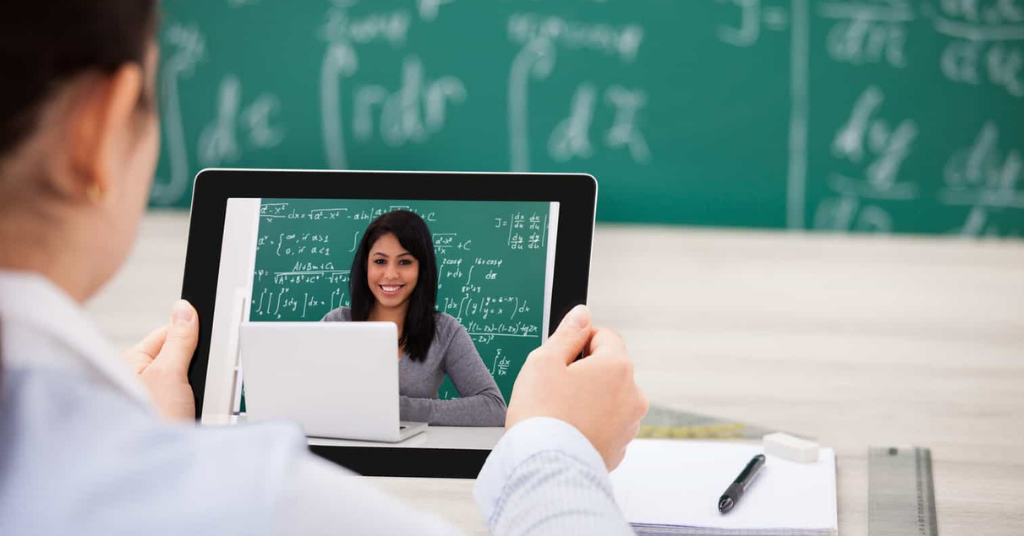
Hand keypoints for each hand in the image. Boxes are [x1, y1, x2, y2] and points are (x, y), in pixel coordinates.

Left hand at [122, 300, 198, 421]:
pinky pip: (193, 398)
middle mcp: (140, 378)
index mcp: (131, 361)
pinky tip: (200, 411)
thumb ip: (180, 339)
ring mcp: (155, 397)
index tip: (209, 340)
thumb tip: (184, 308)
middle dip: (197, 365)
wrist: (157, 470)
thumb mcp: (169, 373)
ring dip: (200, 388)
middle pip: (182, 355)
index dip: (192, 335)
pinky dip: (201, 403)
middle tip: (200, 379)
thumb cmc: (150, 423)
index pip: (170, 332)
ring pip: (189, 378)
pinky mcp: (170, 413)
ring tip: (198, 401)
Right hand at [505, 305, 647, 470]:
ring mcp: (629, 423)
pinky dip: (592, 423)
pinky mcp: (620, 447)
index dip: (580, 341)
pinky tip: (569, 430)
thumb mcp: (544, 361)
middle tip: (555, 387)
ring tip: (561, 413)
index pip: (605, 336)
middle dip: (585, 372)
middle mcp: (632, 394)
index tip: (561, 357)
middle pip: (609, 368)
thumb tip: (582, 315)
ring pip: (609, 397)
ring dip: (590, 398)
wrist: (544, 467)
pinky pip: (607, 424)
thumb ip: (567, 333)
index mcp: (617, 367)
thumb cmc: (541, 414)